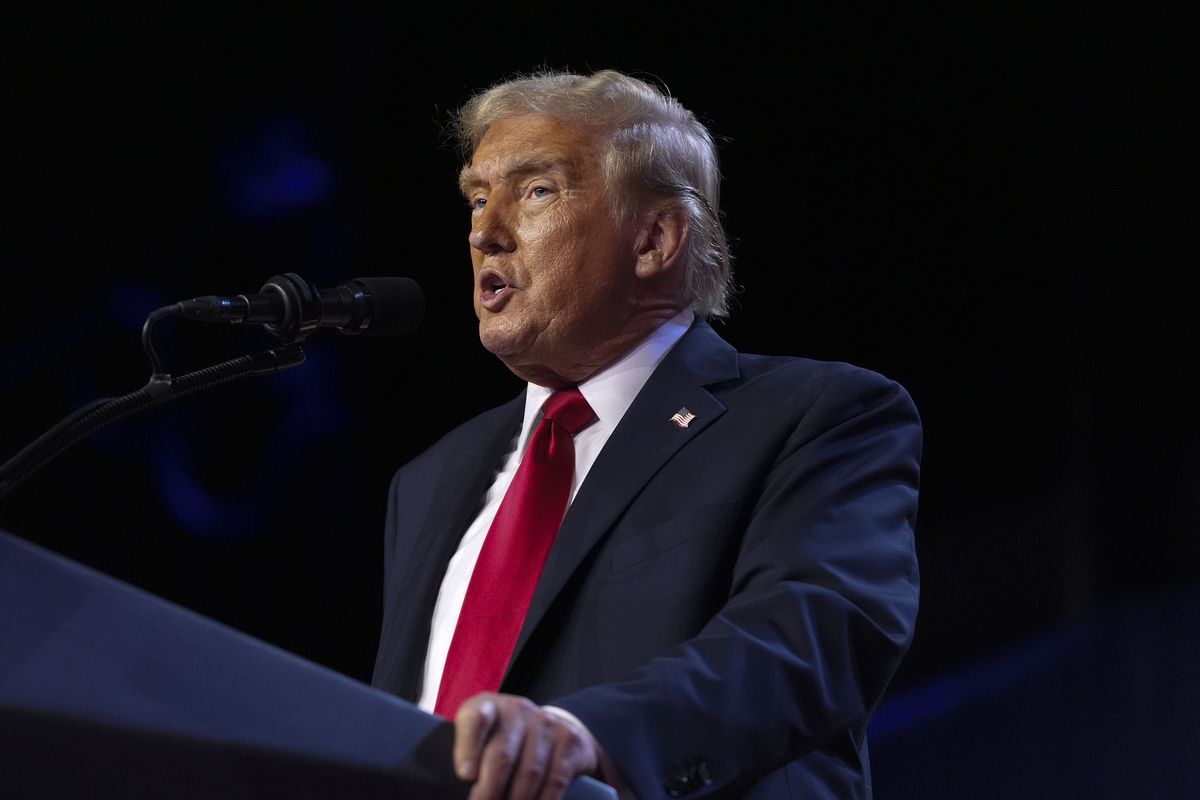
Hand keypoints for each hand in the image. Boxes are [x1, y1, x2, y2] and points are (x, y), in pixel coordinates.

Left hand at [452, 692, 617, 799]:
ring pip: (529, 772)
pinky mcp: (568, 740)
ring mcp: (545, 723)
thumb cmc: (505, 739)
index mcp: (487, 707)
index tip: (465, 777)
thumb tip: (455, 787)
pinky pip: (554, 779)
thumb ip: (468, 756)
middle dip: (489, 791)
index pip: (475, 719)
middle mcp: (516, 710)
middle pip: (502, 755)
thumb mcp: (483, 736)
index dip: (468, 747)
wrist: (555, 726)